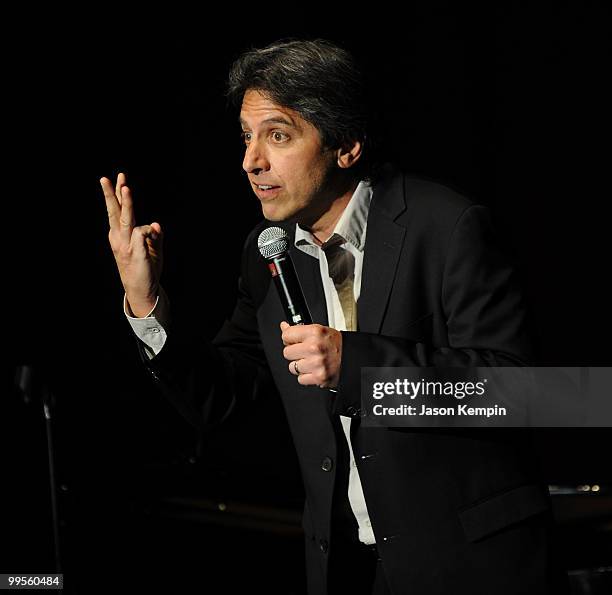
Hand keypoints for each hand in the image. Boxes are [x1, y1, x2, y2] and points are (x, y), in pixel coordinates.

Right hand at [101, 172, 163, 316]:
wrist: (141, 290)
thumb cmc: (145, 268)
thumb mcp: (150, 249)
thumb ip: (154, 235)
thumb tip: (156, 224)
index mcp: (119, 236)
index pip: (116, 212)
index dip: (116, 195)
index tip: (118, 178)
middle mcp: (119, 239)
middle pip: (114, 212)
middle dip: (112, 194)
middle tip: (109, 177)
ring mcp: (126, 245)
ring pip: (126, 219)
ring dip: (126, 203)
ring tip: (126, 188)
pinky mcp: (135, 252)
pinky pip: (142, 233)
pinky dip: (149, 229)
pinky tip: (154, 230)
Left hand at [280, 321, 341, 388]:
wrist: (352, 358)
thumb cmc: (337, 345)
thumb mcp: (320, 330)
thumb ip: (300, 329)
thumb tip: (284, 326)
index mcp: (315, 332)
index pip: (287, 335)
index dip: (289, 339)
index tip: (293, 341)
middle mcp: (315, 347)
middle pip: (287, 352)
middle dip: (295, 353)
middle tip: (305, 352)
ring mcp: (316, 363)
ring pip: (293, 367)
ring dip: (301, 366)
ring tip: (312, 361)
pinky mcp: (318, 377)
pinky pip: (300, 379)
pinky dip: (306, 376)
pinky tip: (314, 370)